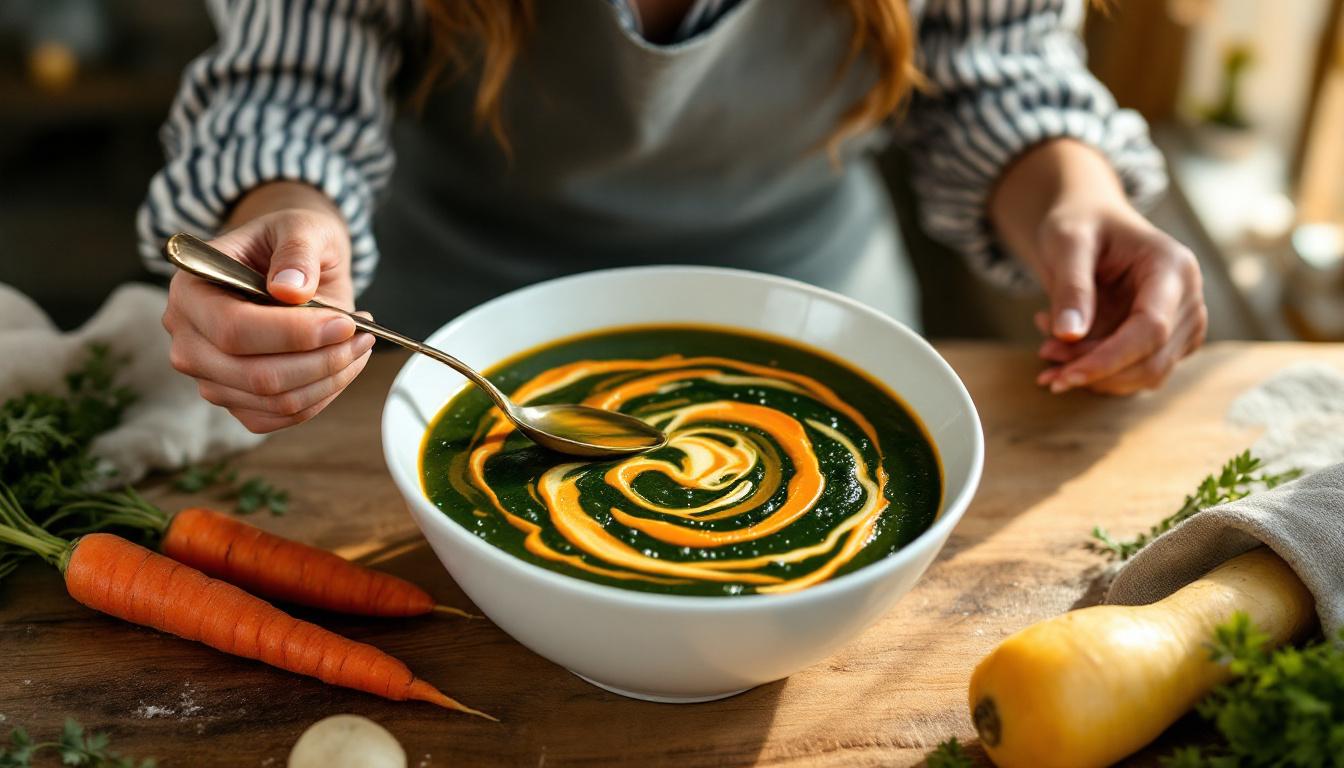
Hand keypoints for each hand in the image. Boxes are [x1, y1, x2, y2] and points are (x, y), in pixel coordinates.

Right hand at [162, 183, 373, 431]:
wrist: (289, 263)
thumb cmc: (289, 242)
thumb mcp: (300, 228)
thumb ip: (296, 252)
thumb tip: (291, 288)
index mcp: (191, 290)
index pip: (233, 330)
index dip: (295, 334)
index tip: (345, 323)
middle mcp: (188, 339)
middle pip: (255, 375)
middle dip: (321, 360)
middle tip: (364, 335)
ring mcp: (209, 375)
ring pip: (275, 401)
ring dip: (330, 379)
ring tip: (360, 343)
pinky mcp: (236, 399)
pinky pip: (281, 416)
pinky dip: (322, 395)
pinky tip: (343, 364)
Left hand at [1030, 206, 1206, 394]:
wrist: (1091, 223)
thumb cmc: (1081, 224)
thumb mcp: (1066, 243)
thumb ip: (1071, 287)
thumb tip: (1069, 335)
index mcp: (1173, 267)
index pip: (1153, 328)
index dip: (1110, 359)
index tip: (1066, 375)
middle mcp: (1188, 299)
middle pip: (1151, 360)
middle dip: (1094, 370)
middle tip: (1043, 353)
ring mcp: (1182, 324)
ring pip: (1143, 375)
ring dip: (1092, 374)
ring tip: (1047, 344)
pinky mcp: (1167, 343)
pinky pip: (1134, 373)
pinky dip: (1097, 371)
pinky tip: (1063, 344)